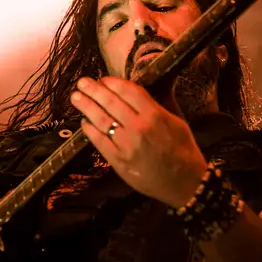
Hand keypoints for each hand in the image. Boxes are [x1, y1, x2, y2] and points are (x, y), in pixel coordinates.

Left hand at [71, 76, 207, 207]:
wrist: (185, 182)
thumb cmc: (183, 150)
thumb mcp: (178, 121)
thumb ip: (163, 100)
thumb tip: (158, 81)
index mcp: (155, 115)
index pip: (128, 91)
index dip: (113, 83)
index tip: (103, 79)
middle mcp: (139, 127)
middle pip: (111, 103)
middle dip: (94, 90)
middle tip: (82, 82)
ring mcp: (126, 145)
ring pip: (101, 120)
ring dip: (86, 106)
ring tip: (76, 97)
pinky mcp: (118, 161)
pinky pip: (99, 141)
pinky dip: (89, 129)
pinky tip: (84, 121)